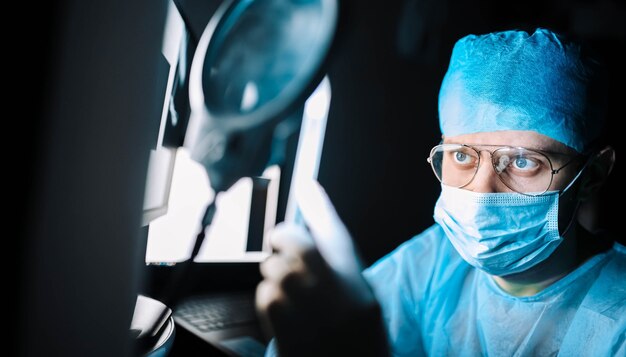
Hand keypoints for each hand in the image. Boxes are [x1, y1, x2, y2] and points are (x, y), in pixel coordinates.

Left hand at [255, 180, 388, 356]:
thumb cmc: (350, 339)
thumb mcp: (355, 300)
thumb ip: (336, 263)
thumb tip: (314, 225)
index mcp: (359, 290)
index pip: (339, 239)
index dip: (321, 208)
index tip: (307, 187)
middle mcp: (340, 302)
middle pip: (300, 249)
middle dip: (284, 241)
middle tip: (280, 246)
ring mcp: (315, 321)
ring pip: (278, 272)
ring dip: (273, 274)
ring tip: (284, 288)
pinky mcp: (292, 338)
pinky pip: (268, 298)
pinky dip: (267, 298)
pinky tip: (279, 309)